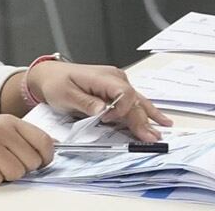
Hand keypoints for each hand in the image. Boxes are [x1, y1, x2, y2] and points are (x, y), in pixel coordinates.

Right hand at [0, 115, 53, 185]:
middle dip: (21, 170)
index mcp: (10, 121)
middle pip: (31, 162)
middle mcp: (0, 129)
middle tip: (4, 165)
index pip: (44, 141)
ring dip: (4, 176)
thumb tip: (52, 145)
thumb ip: (23, 136)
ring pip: (16, 173)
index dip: (45, 158)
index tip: (39, 164)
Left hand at [29, 61, 171, 140]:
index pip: (124, 92)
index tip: (107, 120)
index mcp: (103, 77)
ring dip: (150, 116)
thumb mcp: (66, 94)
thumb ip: (86, 102)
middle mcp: (115, 78)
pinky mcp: (115, 91)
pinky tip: (158, 119)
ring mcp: (117, 84)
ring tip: (163, 128)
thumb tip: (103, 110)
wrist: (50, 76)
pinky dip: (145, 112)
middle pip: (134, 100)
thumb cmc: (57, 84)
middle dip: (143, 120)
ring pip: (138, 101)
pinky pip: (133, 102)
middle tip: (152, 137)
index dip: (121, 109)